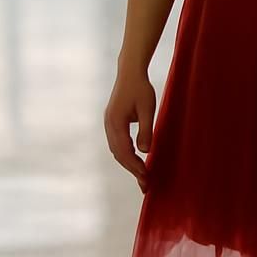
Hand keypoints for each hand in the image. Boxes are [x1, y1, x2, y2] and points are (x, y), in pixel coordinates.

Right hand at [103, 69, 154, 190]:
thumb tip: (145, 151)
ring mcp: (109, 125)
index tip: (146, 177)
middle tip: (146, 183)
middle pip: (119, 154)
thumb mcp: (148, 108)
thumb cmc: (141, 88)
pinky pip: (118, 143)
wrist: (130, 72)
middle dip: (132, 169)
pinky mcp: (112, 122)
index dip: (135, 166)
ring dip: (128, 163)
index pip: (125, 151)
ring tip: (142, 175)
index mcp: (116, 123)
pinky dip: (126, 154)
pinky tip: (136, 159)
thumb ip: (146, 129)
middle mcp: (109, 126)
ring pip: (117, 150)